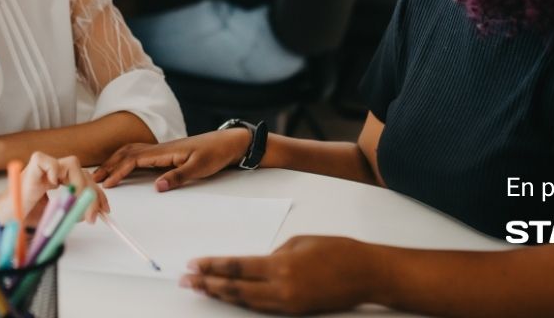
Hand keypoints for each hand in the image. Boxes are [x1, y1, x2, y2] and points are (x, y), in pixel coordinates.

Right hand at [0, 151, 110, 224]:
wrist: (5, 219)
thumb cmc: (25, 216)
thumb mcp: (57, 216)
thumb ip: (73, 211)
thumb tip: (90, 211)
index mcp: (60, 181)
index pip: (86, 180)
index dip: (97, 194)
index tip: (105, 210)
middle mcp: (54, 172)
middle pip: (83, 172)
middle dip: (92, 194)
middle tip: (93, 216)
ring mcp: (43, 167)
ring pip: (72, 163)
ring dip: (79, 184)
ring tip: (75, 203)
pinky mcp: (32, 166)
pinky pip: (48, 160)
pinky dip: (54, 170)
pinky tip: (52, 186)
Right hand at [92, 129, 249, 191]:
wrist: (229, 143)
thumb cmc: (216, 153)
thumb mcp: (200, 168)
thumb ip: (178, 177)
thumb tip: (157, 187)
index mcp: (165, 151)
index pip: (134, 159)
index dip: (118, 171)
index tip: (107, 183)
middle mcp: (160, 148)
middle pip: (127, 152)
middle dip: (109, 165)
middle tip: (95, 179)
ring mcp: (163, 149)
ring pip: (132, 150)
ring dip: (116, 160)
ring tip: (103, 173)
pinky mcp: (167, 152)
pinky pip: (140, 153)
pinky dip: (127, 158)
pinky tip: (124, 166)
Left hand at [180, 236, 376, 314]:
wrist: (366, 273)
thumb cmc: (337, 250)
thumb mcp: (299, 242)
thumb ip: (274, 255)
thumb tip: (257, 265)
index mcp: (280, 266)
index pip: (236, 268)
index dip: (212, 267)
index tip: (193, 265)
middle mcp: (281, 289)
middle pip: (235, 289)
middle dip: (208, 284)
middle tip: (186, 281)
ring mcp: (288, 304)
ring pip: (246, 301)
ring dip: (222, 295)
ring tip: (202, 289)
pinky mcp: (296, 311)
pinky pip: (262, 307)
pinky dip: (243, 302)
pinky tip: (230, 298)